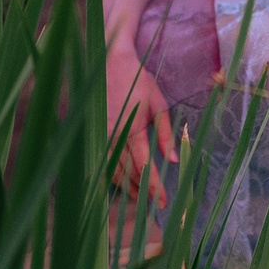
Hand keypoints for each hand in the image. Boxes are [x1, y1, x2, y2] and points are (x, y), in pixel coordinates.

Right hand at [107, 49, 177, 196]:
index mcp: (132, 129)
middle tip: (155, 204)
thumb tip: (174, 160)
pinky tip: (121, 182)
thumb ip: (166, 135)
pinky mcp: (94, 134)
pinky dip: (111, 176)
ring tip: (141, 197)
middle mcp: (113, 137)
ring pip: (112, 171)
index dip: (154, 186)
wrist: (109, 64)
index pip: (144, 166)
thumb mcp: (159, 105)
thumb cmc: (138, 82)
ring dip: (127, 186)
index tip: (164, 201)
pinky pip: (101, 162)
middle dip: (142, 191)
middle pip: (127, 173)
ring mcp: (100, 136)